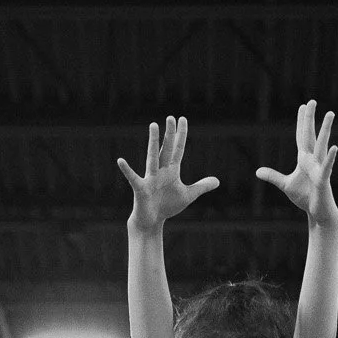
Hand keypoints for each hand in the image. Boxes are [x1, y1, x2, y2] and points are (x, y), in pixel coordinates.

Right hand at [117, 115, 218, 231]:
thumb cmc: (167, 206)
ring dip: (154, 141)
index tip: (182, 119)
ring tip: (153, 125)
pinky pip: (133, 178)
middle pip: (166, 149)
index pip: (178, 149)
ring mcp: (150, 178)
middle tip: (171, 117)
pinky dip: (127, 170)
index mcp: (172, 170)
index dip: (181, 135)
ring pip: (153, 156)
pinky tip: (120, 161)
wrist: (152, 221)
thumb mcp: (188, 195)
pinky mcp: (141, 189)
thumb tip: (217, 181)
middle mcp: (161, 171)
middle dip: (169, 134)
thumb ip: (201, 186)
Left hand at [256, 98, 337, 223]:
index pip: (301, 136)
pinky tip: (334, 147)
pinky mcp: (323, 179)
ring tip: (330, 113)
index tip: (302, 106)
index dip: (301, 122)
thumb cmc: (305, 197)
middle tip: (311, 100)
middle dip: (310, 118)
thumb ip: (273, 177)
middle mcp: (313, 159)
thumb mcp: (285, 185)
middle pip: (310, 135)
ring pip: (322, 145)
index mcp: (304, 159)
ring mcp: (320, 167)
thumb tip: (257, 172)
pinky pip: (327, 166)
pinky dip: (330, 157)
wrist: (317, 212)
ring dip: (325, 129)